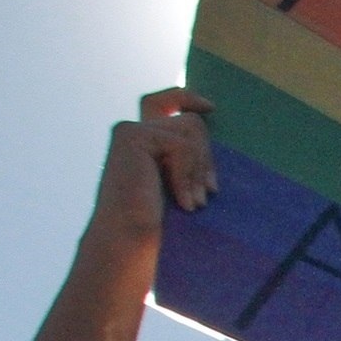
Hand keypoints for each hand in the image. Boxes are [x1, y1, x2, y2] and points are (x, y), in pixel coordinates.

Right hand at [90, 88, 216, 245]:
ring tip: (197, 203)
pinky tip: (185, 204)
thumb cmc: (157, 227)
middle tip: (210, 193)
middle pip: (189, 121)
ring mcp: (130, 132)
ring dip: (200, 168)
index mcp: (141, 143)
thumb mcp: (180, 186)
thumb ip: (188, 159)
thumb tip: (211, 135)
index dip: (185, 98)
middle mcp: (131, 132)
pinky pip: (182, 145)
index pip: (162, 102)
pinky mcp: (132, 137)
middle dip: (207, 157)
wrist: (130, 243)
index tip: (211, 108)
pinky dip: (189, 176)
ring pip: (191, 129)